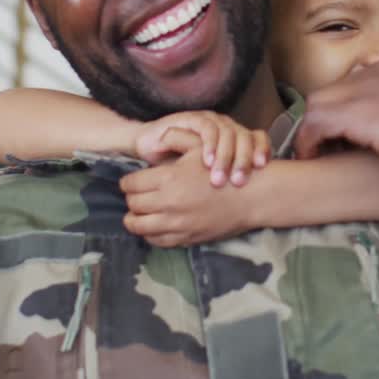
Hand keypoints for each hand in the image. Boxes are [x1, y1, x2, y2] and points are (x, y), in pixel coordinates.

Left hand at [120, 144, 252, 246]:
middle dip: (131, 199)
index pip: (131, 184)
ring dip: (134, 219)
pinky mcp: (185, 238)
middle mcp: (167, 203)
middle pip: (132, 205)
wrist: (250, 197)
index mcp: (168, 179)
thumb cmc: (225, 168)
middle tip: (135, 195)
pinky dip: (149, 234)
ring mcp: (176, 224)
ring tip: (137, 214)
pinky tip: (153, 225)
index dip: (127, 182)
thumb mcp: (200, 147)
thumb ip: (176, 139)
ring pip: (138, 226)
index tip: (130, 181)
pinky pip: (156, 240)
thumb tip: (154, 141)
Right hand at [132, 110, 270, 186]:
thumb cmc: (182, 167)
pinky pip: (207, 129)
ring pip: (228, 133)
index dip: (263, 150)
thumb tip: (252, 201)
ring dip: (225, 156)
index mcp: (236, 138)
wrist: (151, 147)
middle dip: (244, 160)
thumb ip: (228, 181)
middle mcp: (227, 127)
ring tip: (219, 178)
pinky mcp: (194, 118)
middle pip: (246, 138)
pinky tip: (206, 161)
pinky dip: (209, 145)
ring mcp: (211, 121)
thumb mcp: (207, 177)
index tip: (262, 170)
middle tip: (239, 182)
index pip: (259, 139)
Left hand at [293, 50, 378, 176]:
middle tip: (331, 143)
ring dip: (315, 129)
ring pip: (320, 102)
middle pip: (338, 88)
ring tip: (318, 152)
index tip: (356, 129)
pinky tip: (313, 156)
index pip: (366, 78)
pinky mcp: (359, 112)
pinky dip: (309, 140)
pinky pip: (315, 122)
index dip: (357, 105)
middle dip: (332, 116)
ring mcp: (370, 86)